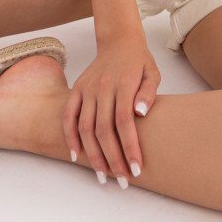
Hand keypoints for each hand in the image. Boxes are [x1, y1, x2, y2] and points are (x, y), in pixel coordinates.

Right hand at [63, 35, 160, 185]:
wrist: (118, 41)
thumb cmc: (139, 61)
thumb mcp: (153, 72)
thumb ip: (149, 92)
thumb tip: (140, 113)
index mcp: (124, 83)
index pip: (125, 122)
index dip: (129, 147)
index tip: (136, 168)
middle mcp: (102, 87)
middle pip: (104, 129)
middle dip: (113, 158)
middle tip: (122, 180)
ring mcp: (87, 89)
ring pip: (85, 127)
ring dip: (93, 155)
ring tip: (103, 176)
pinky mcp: (76, 89)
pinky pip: (68, 116)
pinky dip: (70, 137)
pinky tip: (77, 156)